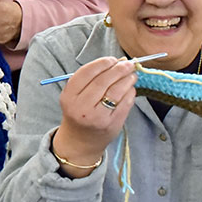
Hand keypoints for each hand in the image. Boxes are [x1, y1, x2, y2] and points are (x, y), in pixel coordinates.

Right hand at [51, 56, 138, 176]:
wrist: (80, 141)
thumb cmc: (80, 113)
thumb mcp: (75, 96)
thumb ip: (91, 79)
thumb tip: (117, 62)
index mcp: (69, 96)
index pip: (87, 72)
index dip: (102, 63)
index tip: (112, 59)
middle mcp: (81, 107)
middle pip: (103, 81)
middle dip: (119, 69)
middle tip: (128, 64)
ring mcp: (97, 117)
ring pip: (116, 91)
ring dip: (127, 79)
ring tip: (132, 75)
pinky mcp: (111, 124)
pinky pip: (125, 103)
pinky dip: (130, 93)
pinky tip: (130, 89)